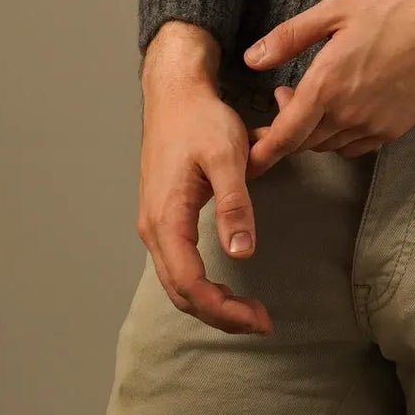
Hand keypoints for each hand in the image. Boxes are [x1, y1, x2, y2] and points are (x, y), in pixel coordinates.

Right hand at [136, 71, 274, 337]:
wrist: (175, 92)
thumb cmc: (200, 119)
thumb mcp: (226, 156)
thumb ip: (235, 204)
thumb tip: (242, 253)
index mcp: (166, 217)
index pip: (190, 284)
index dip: (223, 310)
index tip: (259, 319)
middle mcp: (154, 227)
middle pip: (180, 292)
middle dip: (220, 314)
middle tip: (260, 322)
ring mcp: (155, 223)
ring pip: (177, 282)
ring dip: (211, 302)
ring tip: (249, 312)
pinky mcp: (163, 215)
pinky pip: (178, 264)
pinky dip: (201, 284)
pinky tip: (227, 286)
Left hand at [241, 0, 414, 172]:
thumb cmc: (397, 10)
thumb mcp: (337, 9)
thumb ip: (290, 36)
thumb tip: (253, 58)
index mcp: (328, 84)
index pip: (285, 134)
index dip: (263, 153)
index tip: (247, 162)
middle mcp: (348, 112)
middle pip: (304, 142)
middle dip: (285, 129)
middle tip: (283, 97)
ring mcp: (374, 125)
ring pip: (329, 145)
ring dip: (312, 131)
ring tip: (313, 96)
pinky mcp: (394, 130)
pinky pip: (355, 145)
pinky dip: (339, 136)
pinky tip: (343, 108)